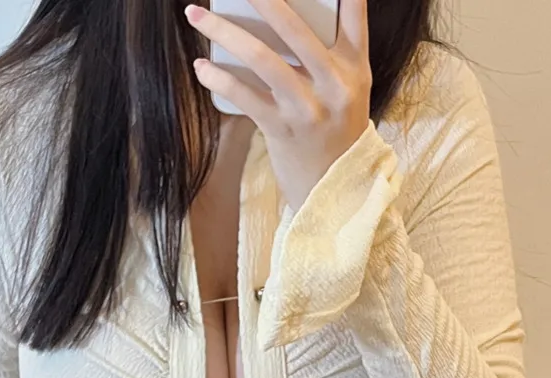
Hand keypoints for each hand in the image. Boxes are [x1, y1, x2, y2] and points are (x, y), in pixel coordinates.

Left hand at [185, 0, 372, 211]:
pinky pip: (246, 98)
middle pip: (293, 27)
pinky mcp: (282, 130)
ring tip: (196, 14)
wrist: (334, 188)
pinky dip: (220, 80)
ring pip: (262, 59)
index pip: (352, 11)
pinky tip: (202, 66)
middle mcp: (335, 84)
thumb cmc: (335, 128)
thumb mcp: (351, 86)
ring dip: (224, 33)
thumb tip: (301, 9)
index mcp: (354, 66)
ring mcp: (307, 109)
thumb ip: (339, 45)